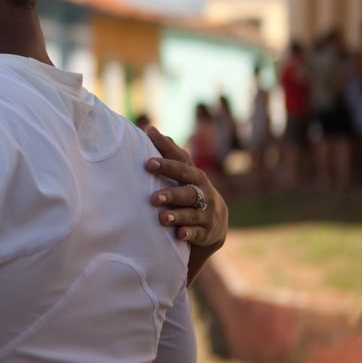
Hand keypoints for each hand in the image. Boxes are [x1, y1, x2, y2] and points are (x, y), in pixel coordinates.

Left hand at [143, 125, 227, 249]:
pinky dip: (189, 232)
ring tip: (162, 217)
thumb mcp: (183, 173)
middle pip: (187, 190)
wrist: (214, 222)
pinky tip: (179, 234)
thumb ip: (168, 153)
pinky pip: (198, 232)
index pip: (180, 165)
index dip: (165, 162)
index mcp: (193, 175)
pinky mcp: (207, 231)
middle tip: (153, 197)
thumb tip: (150, 129)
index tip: (147, 162)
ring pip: (192, 212)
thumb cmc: (189, 190)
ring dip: (177, 214)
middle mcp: (202, 192)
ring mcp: (206, 212)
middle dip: (170, 192)